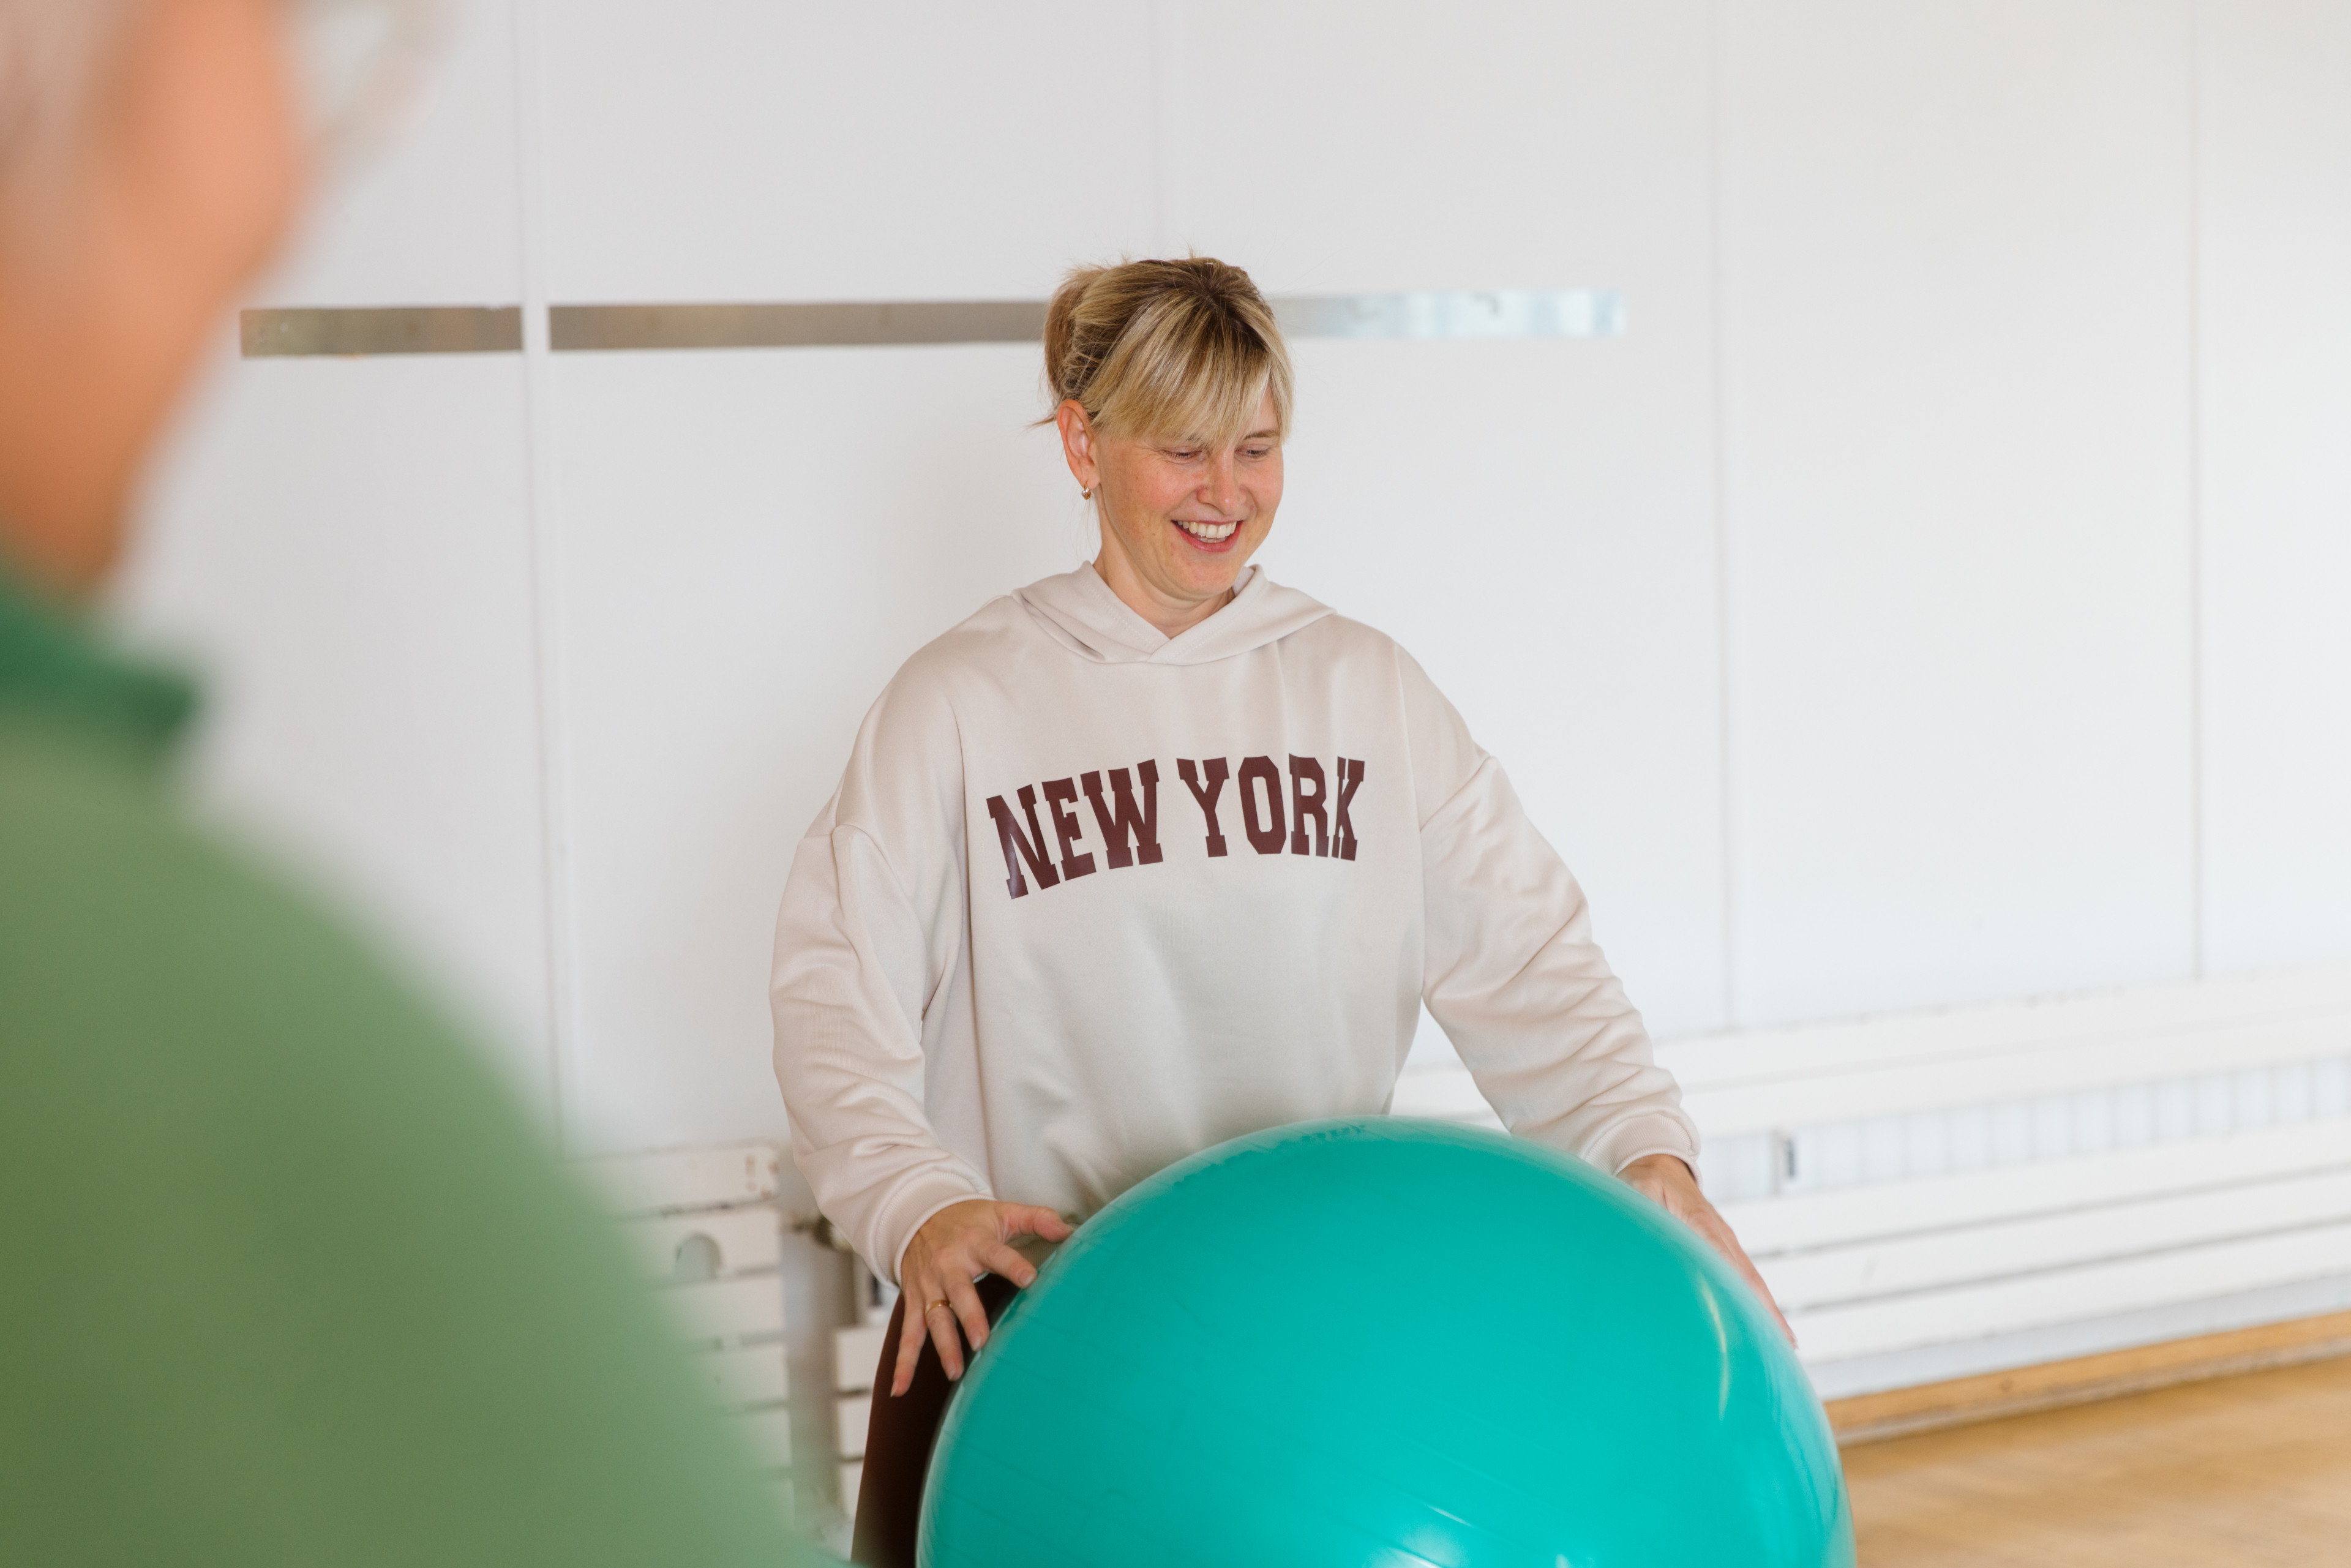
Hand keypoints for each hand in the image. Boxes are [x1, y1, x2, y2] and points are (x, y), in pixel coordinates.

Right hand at [892, 1198, 1073, 1394]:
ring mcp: (928, 1285)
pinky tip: (901, 1389)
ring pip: (934, 1318)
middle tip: (983, 1341)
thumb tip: (1070, 1231)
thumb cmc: (968, 1219)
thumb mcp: (1002, 1211)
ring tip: (956, 1372)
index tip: (1031, 1279)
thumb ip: (1037, 1218)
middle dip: (970, 1317)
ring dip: (943, 1346)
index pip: (996, 1254)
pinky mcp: (913, 1301)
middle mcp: (948, 1264)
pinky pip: (907, 1334)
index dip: (1013, 1265)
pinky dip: (903, 1363)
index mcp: (974, 1241)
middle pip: (959, 1293)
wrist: (916, 1215)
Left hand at [1617, 1154, 1794, 1344]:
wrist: (1658, 1163)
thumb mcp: (1638, 1188)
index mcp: (1703, 1223)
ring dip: (1766, 1309)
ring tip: (1783, 1344)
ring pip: (1750, 1279)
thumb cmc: (1645, 1178)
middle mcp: (1721, 1235)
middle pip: (1750, 1279)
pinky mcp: (1719, 1246)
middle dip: (1768, 1312)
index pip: (1730, 1264)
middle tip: (1786, 1347)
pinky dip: (1754, 1298)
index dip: (1746, 1294)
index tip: (1761, 1320)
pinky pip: (1741, 1275)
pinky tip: (1761, 1320)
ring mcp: (1724, 1241)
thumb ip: (1642, 1208)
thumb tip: (1645, 1232)